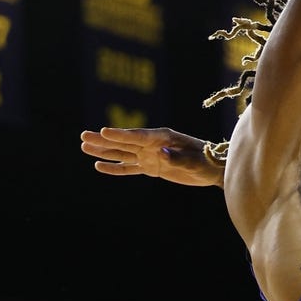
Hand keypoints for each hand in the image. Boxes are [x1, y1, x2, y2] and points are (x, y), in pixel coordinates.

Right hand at [80, 127, 224, 187]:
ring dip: (104, 151)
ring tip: (84, 146)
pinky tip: (99, 166)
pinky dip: (115, 168)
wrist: (216, 169)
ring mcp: (152, 155)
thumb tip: (160, 153)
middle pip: (125, 142)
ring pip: (123, 153)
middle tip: (84, 135)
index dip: (120, 134)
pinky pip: (130, 168)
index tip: (103, 131)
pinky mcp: (152, 167)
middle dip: (104, 140)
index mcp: (165, 137)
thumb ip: (179, 158)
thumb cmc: (210, 161)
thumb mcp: (197, 161)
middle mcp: (154, 144)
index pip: (138, 136)